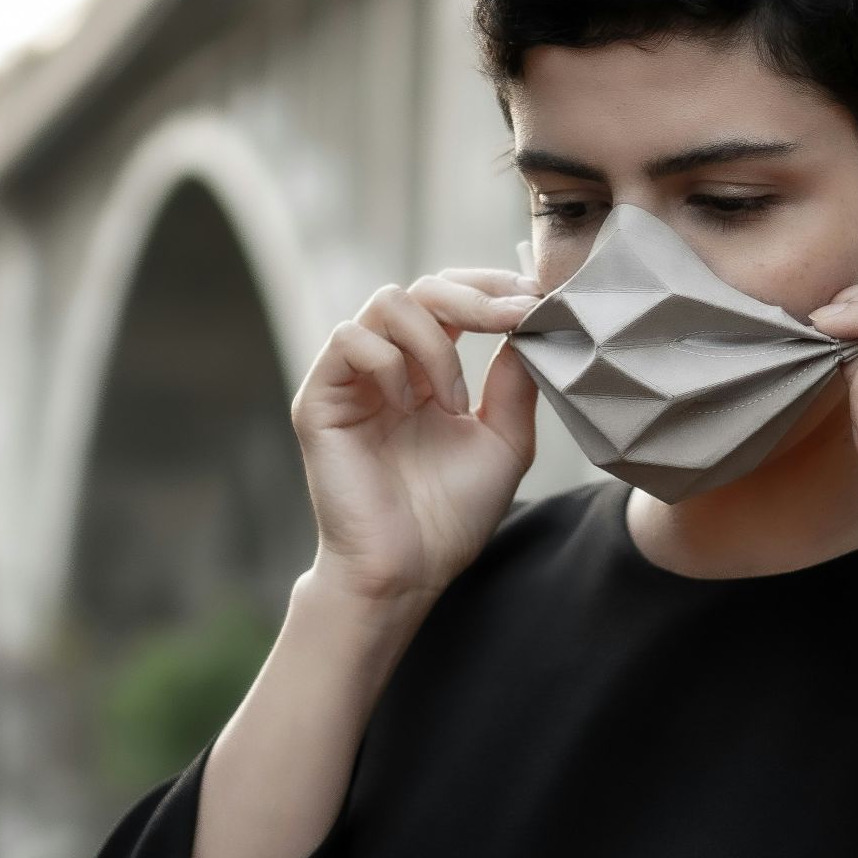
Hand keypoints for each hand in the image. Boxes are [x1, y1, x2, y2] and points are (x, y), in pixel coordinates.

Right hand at [289, 268, 544, 602]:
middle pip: (424, 288)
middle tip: (517, 318)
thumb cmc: (453, 515)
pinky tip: (410, 406)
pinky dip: (390, 363)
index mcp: (427, 371)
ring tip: (454, 400)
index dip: (492, 287)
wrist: (409, 570)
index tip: (538, 297)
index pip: (453, 298)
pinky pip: (348, 340)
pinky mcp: (319, 398)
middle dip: (476, 295)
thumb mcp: (505, 440)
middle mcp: (387, 366)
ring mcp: (351, 379)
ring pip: (388, 302)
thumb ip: (515, 381)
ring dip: (435, 342)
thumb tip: (532, 323)